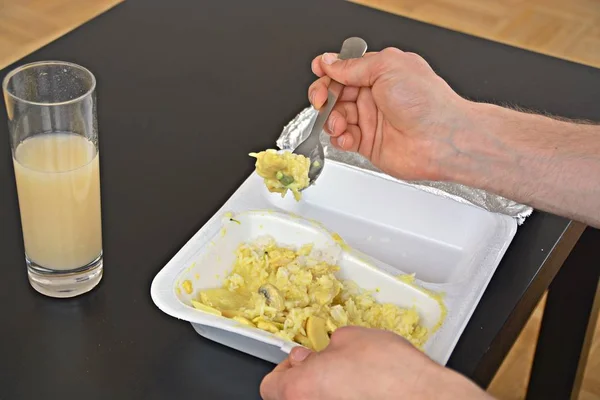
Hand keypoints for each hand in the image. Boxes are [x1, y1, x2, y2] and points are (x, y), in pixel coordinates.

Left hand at [260, 326, 491, 399]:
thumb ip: (324, 347)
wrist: (426, 397)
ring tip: (348, 381)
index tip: (301, 360)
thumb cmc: (390, 373)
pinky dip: (342, 399)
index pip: (270, 385)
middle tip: (325, 366)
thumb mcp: (350, 339)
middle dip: (306, 380)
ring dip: (324, 392)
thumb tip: (317, 353)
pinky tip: (361, 393)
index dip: (284, 369)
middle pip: (292, 397)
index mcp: (298, 390)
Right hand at [308, 48, 473, 181]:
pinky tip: (346, 136)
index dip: (329, 71)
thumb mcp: (386, 67)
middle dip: (323, 96)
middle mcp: (374, 96)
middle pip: (335, 93)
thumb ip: (353, 66)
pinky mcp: (368, 143)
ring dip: (331, 119)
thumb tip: (330, 62)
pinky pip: (343, 138)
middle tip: (321, 101)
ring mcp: (371, 120)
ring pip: (335, 116)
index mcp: (380, 73)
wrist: (440, 138)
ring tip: (340, 123)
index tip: (319, 72)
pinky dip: (339, 137)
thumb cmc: (426, 102)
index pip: (345, 70)